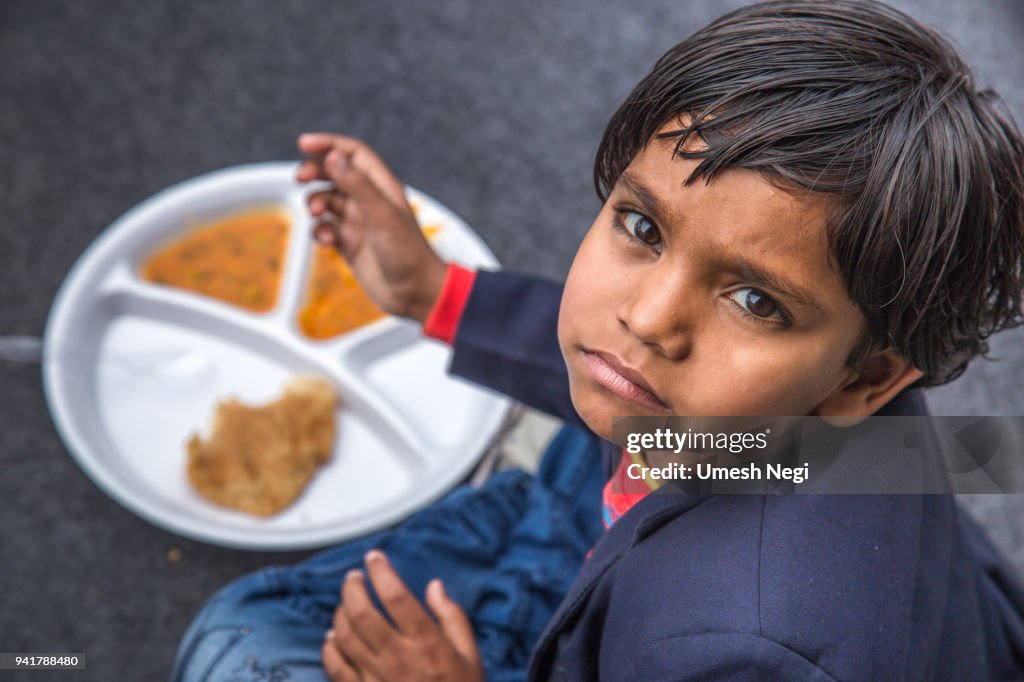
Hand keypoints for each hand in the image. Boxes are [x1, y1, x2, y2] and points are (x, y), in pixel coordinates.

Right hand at [297, 133, 447, 322]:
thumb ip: (357, 185)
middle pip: (335, 173)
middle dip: (315, 172)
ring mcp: (359, 223)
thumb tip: (333, 157)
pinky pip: (326, 229)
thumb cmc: (408, 253)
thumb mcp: (382, 215)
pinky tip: (328, 241)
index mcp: (383, 187)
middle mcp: (370, 201)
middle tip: (300, 178)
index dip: (329, 144)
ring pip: (327, 201)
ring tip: (317, 213)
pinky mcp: (350, 244)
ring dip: (315, 202)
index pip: (354, 153)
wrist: (415, 294)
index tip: (303, 143)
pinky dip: (321, 231)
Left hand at [321, 550, 484, 681]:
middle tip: (353, 576)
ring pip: (344, 637)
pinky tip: (331, 637)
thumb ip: (452, 618)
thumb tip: (434, 586)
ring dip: (339, 613)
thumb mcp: (471, 657)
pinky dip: (329, 648)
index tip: (375, 557)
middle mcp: (397, 657)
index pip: (396, 596)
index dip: (381, 571)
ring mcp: (375, 678)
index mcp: (426, 643)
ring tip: (344, 602)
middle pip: (362, 613)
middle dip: (352, 587)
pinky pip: (336, 668)